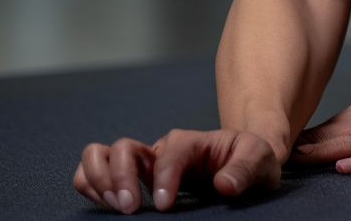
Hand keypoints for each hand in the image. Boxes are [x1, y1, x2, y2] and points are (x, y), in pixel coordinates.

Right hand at [73, 128, 280, 212]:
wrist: (245, 164)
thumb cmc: (251, 160)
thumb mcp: (260, 159)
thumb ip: (246, 168)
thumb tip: (223, 184)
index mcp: (191, 141)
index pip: (168, 152)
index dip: (162, 177)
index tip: (164, 206)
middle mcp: (162, 149)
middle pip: (123, 147)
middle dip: (118, 177)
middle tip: (129, 209)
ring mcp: (144, 163)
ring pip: (100, 154)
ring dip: (97, 179)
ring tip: (114, 207)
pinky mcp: (133, 180)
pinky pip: (96, 174)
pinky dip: (90, 186)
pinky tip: (105, 207)